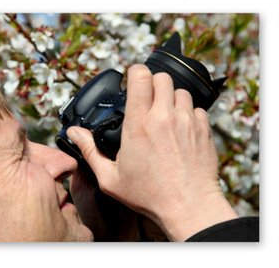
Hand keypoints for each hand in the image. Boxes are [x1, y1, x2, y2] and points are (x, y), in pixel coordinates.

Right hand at [66, 65, 237, 240]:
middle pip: (162, 77)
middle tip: (148, 100)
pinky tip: (182, 131)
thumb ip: (90, 151)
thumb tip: (74, 133)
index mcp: (139, 124)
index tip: (132, 80)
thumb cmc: (149, 195)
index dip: (136, 72)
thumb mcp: (110, 178)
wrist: (188, 206)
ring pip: (181, 91)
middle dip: (153, 83)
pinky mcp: (204, 128)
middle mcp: (164, 116)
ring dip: (172, 99)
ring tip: (165, 118)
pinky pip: (197, 109)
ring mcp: (187, 120)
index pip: (140, 76)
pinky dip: (189, 115)